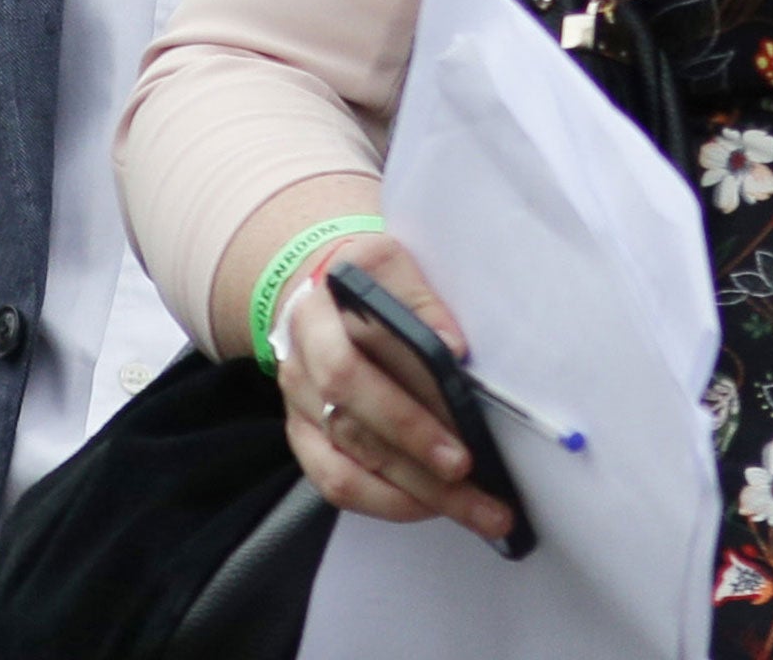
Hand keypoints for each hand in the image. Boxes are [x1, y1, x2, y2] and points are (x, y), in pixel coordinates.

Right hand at [275, 232, 513, 542]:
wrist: (311, 286)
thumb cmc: (364, 278)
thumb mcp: (391, 263)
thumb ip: (421, 301)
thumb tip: (453, 350)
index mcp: (319, 311)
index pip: (357, 366)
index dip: (406, 412)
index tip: (461, 441)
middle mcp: (300, 362)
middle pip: (353, 424)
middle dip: (419, 462)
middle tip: (475, 486)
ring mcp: (297, 404)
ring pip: (344, 468)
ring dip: (411, 496)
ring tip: (471, 509)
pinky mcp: (302, 436)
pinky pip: (335, 484)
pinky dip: (383, 502)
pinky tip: (427, 505)